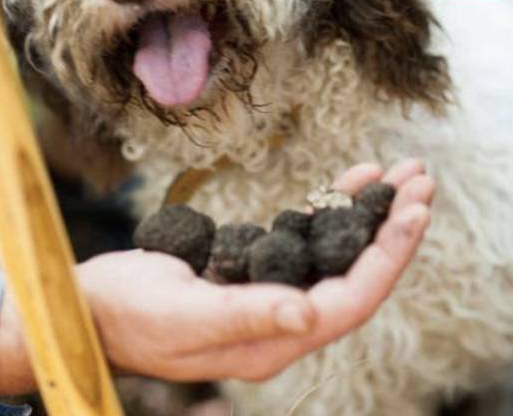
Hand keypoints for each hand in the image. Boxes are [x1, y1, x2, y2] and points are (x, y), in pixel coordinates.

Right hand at [0, 159, 432, 392]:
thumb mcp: (183, 315)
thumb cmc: (128, 313)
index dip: (388, 254)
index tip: (414, 209)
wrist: (92, 306)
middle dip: (390, 226)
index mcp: (273, 339)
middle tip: (420, 178)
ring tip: (398, 173)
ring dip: (368, 214)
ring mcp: (270, 295)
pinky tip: (350, 183)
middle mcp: (281, 320)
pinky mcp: (255, 270)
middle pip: (354, 272)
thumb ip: (246, 316)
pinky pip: (306, 239)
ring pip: (336, 253)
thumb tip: (310, 313)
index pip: (350, 297)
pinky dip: (330, 209)